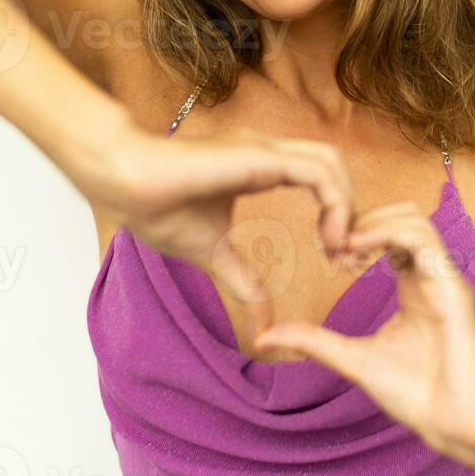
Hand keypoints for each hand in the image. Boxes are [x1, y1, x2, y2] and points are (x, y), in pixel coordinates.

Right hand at [95, 122, 356, 340]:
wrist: (123, 182)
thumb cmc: (155, 208)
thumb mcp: (213, 254)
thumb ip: (242, 281)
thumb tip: (265, 326)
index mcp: (259, 167)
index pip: (318, 179)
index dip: (335, 216)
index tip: (334, 259)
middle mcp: (268, 152)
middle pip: (335, 168)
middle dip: (351, 212)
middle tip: (347, 259)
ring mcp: (265, 149)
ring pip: (333, 164)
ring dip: (347, 208)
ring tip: (338, 252)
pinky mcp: (262, 156)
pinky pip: (319, 173)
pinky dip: (336, 205)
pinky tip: (329, 241)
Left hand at [251, 201, 474, 469]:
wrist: (454, 425)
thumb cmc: (417, 396)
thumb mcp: (352, 359)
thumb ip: (314, 341)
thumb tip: (264, 338)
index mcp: (413, 286)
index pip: (390, 234)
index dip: (355, 231)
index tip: (326, 251)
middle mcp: (431, 276)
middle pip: (404, 215)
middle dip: (364, 217)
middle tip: (331, 243)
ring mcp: (444, 279)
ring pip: (415, 219)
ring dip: (373, 222)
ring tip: (342, 244)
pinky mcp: (453, 288)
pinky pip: (424, 240)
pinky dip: (388, 233)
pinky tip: (357, 248)